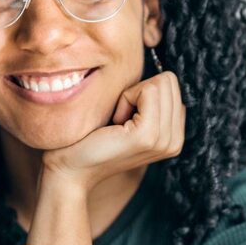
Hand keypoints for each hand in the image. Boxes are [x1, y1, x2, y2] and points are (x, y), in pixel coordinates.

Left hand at [40, 71, 185, 192]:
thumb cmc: (90, 139)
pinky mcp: (148, 135)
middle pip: (169, 81)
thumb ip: (149, 102)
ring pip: (160, 83)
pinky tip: (114, 122)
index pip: (172, 86)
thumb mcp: (128, 118)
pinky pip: (147, 90)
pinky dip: (126, 98)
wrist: (70, 170)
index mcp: (174, 136)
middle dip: (138, 91)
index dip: (142, 92)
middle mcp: (175, 141)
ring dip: (131, 95)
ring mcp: (164, 140)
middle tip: (118, 119)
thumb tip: (159, 74)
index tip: (123, 117)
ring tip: (116, 123)